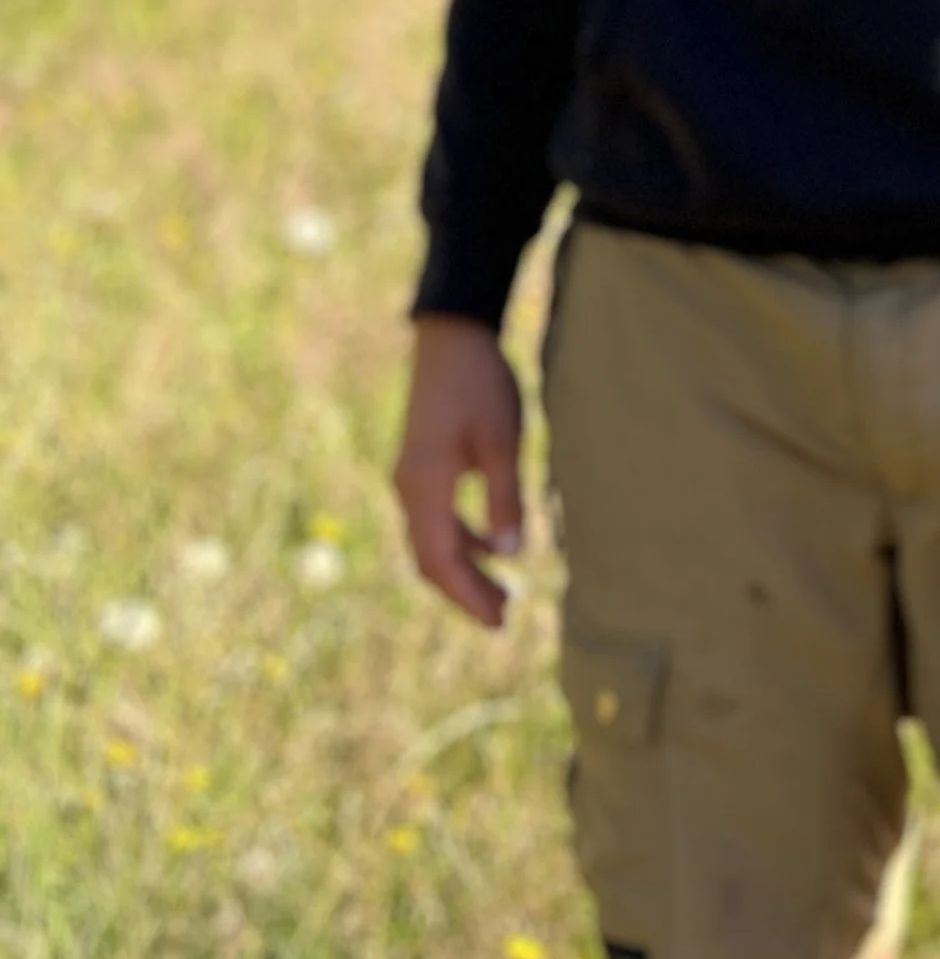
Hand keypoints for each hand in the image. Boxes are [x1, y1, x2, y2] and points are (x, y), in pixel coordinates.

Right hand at [392, 315, 526, 630]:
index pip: (442, 560)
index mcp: (424, 487)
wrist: (452, 335)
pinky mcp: (421, 464)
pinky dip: (460, 539)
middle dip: (466, 592)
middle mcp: (409, 488)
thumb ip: (505, 498)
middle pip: (432, 558)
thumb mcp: (504, 440)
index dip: (468, 596)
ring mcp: (411, 477)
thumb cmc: (481, 384)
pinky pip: (435, 517)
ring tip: (501, 592)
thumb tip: (512, 554)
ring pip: (432, 540)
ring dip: (464, 568)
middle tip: (504, 618)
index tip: (498, 622)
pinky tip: (489, 546)